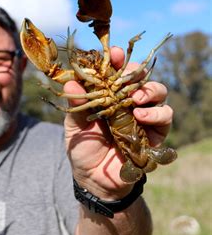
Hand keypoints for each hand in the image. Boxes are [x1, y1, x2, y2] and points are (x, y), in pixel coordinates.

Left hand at [64, 47, 172, 198]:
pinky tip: (140, 115)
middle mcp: (126, 102)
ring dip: (148, 89)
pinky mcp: (155, 132)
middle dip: (135, 71)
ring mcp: (143, 115)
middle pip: (139, 76)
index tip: (115, 53)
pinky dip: (155, 111)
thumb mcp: (74, 127)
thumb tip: (70, 81)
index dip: (116, 60)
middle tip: (126, 74)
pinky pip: (165, 114)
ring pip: (157, 91)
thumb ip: (76, 106)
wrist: (94, 180)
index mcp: (106, 96)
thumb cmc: (83, 150)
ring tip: (134, 98)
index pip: (115, 72)